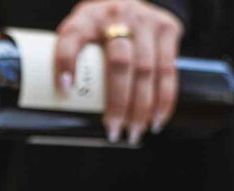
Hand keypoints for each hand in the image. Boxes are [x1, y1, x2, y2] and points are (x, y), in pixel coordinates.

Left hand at [54, 0, 183, 143]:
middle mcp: (118, 15)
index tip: (65, 89)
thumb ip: (67, 59)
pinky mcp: (167, 29)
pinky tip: (158, 118)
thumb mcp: (76, 34)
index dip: (67, 62)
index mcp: (87, 18)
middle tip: (114, 132)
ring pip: (146, 70)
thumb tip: (64, 95)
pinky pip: (169, 70)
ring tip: (136, 132)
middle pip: (119, 63)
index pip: (72, 39)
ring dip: (143, 107)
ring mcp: (146, 21)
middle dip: (118, 103)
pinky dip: (165, 98)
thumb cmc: (96, 28)